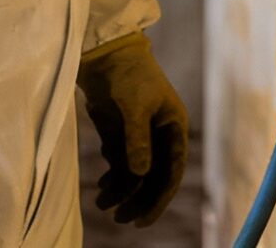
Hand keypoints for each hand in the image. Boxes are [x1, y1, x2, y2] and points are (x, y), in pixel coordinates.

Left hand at [81, 32, 186, 226]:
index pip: (171, 171)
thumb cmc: (128, 75)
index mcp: (174, 127)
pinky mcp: (121, 134)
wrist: (106, 54)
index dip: (159, 198)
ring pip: (135, 174)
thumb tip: (139, 174)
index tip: (143, 219)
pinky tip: (101, 188)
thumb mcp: (135, 106)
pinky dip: (112, 178)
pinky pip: (120, 164)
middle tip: (121, 220)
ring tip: (102, 205)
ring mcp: (140, 135)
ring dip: (121, 191)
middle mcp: (160, 135)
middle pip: (154, 177)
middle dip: (138, 199)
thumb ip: (137, 140)